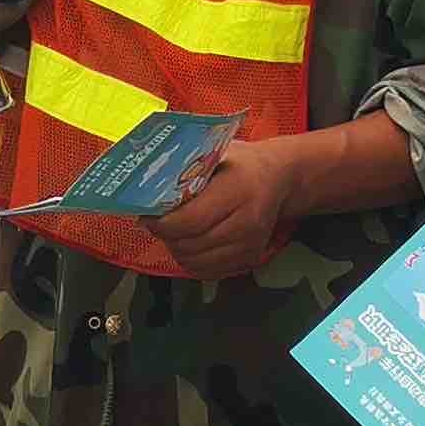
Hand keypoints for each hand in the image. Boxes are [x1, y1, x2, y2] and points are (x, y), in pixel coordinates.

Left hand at [147, 137, 298, 280]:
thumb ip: (186, 169)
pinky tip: (189, 244)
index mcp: (238, 190)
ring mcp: (251, 245)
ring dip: (177, 250)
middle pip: (192, 245)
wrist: (278, 178)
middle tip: (156, 224)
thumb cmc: (240, 163)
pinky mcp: (251, 259)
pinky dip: (192, 261)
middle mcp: (247, 222)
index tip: (148, 216)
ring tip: (172, 233)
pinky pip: (209, 272)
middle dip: (167, 237)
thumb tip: (146, 186)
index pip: (191, 221)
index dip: (163, 224)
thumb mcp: (215, 153)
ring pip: (197, 263)